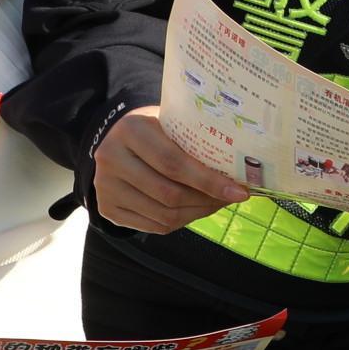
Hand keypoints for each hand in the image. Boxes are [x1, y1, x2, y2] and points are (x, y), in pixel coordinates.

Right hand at [92, 106, 249, 231]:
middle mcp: (111, 158)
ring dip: (197, 213)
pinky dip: (181, 222)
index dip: (208, 181)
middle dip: (207, 200)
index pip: (174, 163)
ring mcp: (105, 187)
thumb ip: (194, 142)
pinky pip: (154, 226)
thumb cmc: (154, 130)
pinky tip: (195, 210)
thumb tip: (243, 169)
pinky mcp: (107, 208)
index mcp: (131, 130)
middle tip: (230, 198)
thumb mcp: (169, 123)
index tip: (238, 191)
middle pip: (169, 193)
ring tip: (216, 204)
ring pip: (163, 215)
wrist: (115, 141)